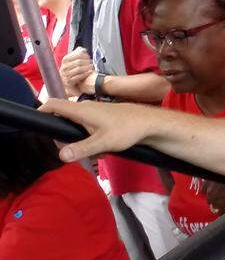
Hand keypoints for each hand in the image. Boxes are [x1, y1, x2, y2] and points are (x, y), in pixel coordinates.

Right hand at [39, 98, 153, 160]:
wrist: (150, 123)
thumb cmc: (127, 129)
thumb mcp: (104, 142)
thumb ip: (82, 149)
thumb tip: (61, 155)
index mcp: (81, 110)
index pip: (53, 105)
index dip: (41, 112)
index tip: (38, 126)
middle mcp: (85, 108)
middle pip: (62, 121)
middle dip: (66, 139)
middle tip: (76, 152)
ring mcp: (94, 113)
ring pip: (77, 128)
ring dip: (82, 142)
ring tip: (98, 152)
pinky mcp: (102, 119)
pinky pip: (88, 130)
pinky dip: (92, 140)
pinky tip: (104, 149)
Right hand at [60, 47, 95, 94]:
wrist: (68, 84)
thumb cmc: (72, 70)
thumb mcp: (73, 61)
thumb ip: (77, 54)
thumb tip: (82, 49)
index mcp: (65, 60)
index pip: (78, 54)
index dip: (85, 55)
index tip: (89, 57)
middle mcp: (64, 67)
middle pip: (79, 62)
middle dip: (87, 62)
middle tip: (92, 63)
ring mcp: (66, 74)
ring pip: (79, 69)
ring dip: (87, 67)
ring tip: (92, 67)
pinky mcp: (69, 82)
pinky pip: (79, 76)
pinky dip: (86, 73)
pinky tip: (90, 72)